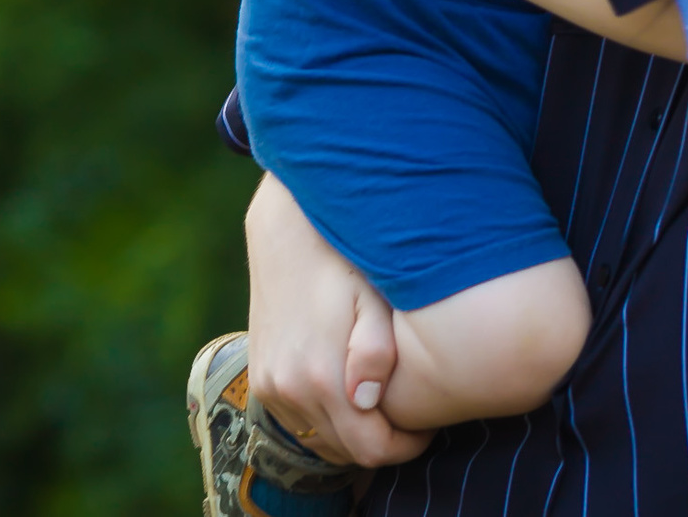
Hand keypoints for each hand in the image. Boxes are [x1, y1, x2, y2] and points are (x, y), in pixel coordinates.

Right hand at [246, 176, 432, 466]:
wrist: (287, 235)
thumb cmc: (343, 264)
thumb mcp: (372, 301)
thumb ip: (374, 353)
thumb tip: (368, 403)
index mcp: (321, 376)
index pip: (370, 449)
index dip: (406, 447)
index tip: (427, 427)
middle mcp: (288, 390)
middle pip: (346, 452)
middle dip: (383, 441)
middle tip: (409, 414)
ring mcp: (270, 387)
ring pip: (321, 442)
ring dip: (353, 435)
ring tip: (381, 403)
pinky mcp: (261, 380)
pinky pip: (298, 424)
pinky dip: (326, 422)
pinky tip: (348, 393)